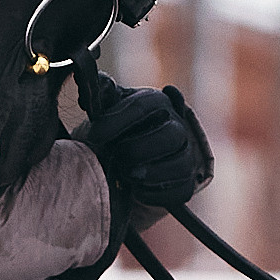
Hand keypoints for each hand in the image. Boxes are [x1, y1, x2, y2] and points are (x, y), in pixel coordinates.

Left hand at [77, 85, 210, 208]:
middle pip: (171, 134)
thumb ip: (101, 95)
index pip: (144, 106)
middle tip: (116, 156)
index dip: (118, 120)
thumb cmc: (114, 133)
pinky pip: (181, 190)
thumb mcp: (106, 110)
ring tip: (125, 174)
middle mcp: (177, 126)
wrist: (124, 165)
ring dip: (150, 172)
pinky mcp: (185, 183)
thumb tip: (96, 85)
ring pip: (181, 163)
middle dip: (138, 148)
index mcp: (157, 103)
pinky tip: (136, 191)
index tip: (94, 134)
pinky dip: (157, 193)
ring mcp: (185, 155)